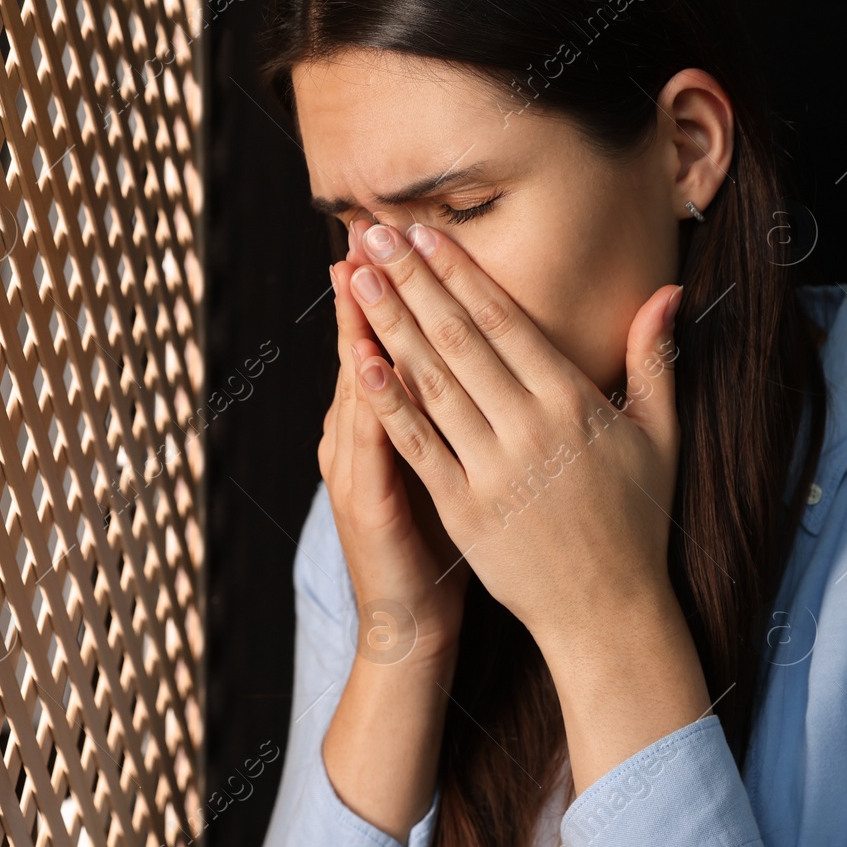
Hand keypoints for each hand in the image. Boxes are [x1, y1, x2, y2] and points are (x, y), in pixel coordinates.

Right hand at [318, 216, 470, 664]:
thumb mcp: (450, 466)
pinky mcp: (367, 503)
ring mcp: (361, 467)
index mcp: (393, 421)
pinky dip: (368, 403)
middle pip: (371, 347)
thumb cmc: (441, 539)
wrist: (412, 620)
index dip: (406, 290)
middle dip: (376, 288)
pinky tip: (367, 363)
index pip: (399, 342)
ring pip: (361, 384)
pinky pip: (368, 445)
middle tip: (369, 226)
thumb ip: (461, 408)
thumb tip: (488, 357)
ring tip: (358, 271)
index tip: (412, 233)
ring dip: (361, 327)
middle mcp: (366, 435)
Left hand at [345, 219, 685, 652]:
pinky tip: (358, 363)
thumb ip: (655, 361)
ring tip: (357, 281)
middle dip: (413, 282)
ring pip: (432, 383)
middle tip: (376, 233)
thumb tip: (667, 293)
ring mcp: (494, 471)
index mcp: (574, 404)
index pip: (506, 322)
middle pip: (460, 340)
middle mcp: (531, 430)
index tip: (426, 234)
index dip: (461, 273)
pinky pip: (418, 446)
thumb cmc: (636, 520)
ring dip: (389, 327)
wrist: (608, 611)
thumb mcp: (660, 435)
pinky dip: (387, 403)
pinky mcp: (464, 510)